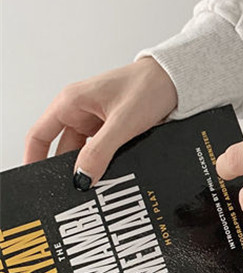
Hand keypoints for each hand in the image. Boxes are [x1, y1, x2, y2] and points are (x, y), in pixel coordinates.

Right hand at [24, 57, 177, 187]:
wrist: (179, 78)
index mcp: (71, 102)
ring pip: (86, 151)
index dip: (33, 159)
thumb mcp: (123, 122)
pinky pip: (103, 149)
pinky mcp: (116, 126)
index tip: (34, 181)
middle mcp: (81, 110)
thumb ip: (100, 151)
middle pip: (64, 148)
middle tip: (73, 195)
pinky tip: (112, 175)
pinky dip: (106, 162)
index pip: (40, 135)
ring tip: (96, 188)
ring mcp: (98, 119)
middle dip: (68, 170)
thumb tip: (82, 178)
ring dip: (91, 167)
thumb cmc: (150, 85)